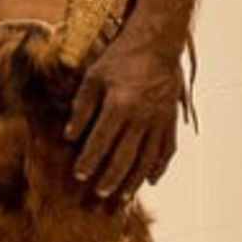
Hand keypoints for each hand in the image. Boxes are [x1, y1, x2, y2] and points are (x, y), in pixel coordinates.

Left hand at [66, 36, 182, 198]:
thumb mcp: (93, 77)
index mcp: (119, 105)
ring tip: (123, 196)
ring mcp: (160, 120)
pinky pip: (167, 149)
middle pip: (125, 156)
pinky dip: (160, 167)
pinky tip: (152, 180)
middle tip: (99, 194)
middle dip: (110, 178)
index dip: (89, 160)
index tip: (79, 176)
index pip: (100, 142)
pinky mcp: (171, 119)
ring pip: (147, 158)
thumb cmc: (119, 59)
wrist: (157, 45)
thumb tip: (69, 137)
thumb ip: (81, 108)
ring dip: (134, 179)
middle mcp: (142, 117)